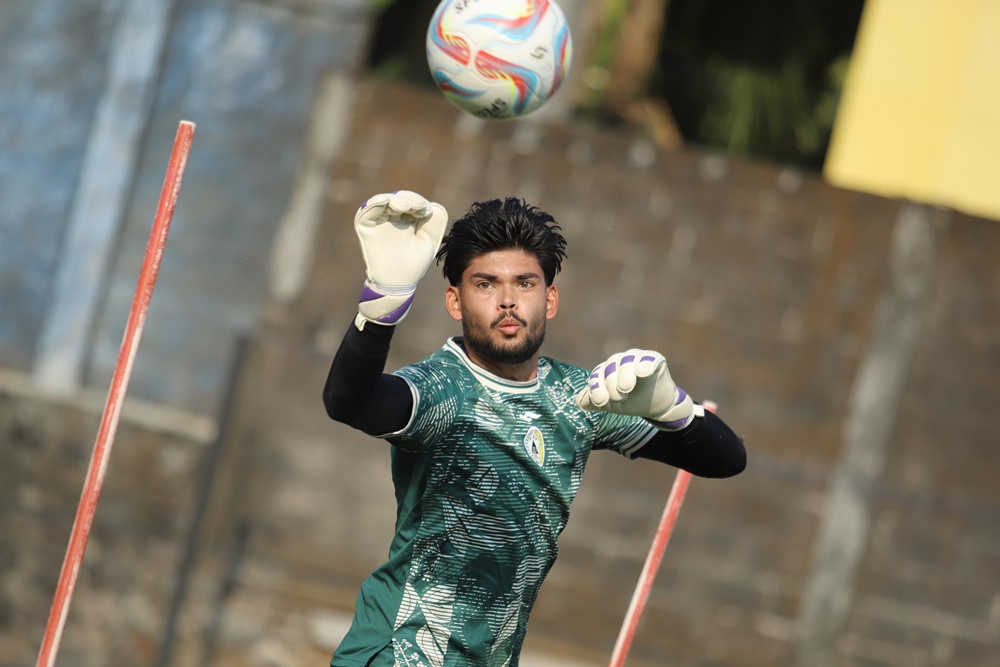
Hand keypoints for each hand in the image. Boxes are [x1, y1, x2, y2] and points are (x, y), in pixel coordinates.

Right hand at [354, 191, 447, 327]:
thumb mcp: (429, 241)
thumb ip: (434, 222)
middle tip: (418, 207)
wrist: (398, 283)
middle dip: (410, 199)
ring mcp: (378, 222)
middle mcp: (391, 219)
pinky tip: (389, 202)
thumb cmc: (413, 264)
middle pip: (398, 198)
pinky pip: (368, 210)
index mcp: (406, 221)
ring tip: (406, 207)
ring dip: (395, 199)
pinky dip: (377, 202)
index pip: (411, 202)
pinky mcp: (366, 227)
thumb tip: (433, 205)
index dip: (419, 202)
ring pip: (383, 200)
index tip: (425, 212)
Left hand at [575, 349, 694, 430]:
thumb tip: (579, 402)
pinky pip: (649, 358)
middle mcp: (620, 361)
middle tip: (618, 398)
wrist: (656, 406)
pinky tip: (643, 373)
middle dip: (611, 384)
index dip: (597, 387)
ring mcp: (637, 358)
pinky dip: (645, 364)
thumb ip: (594, 401)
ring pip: (627, 361)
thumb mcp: (611, 404)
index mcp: (607, 370)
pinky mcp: (654, 359)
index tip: (601, 402)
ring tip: (626, 389)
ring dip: (624, 374)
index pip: (597, 374)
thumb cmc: (631, 402)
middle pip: (610, 367)